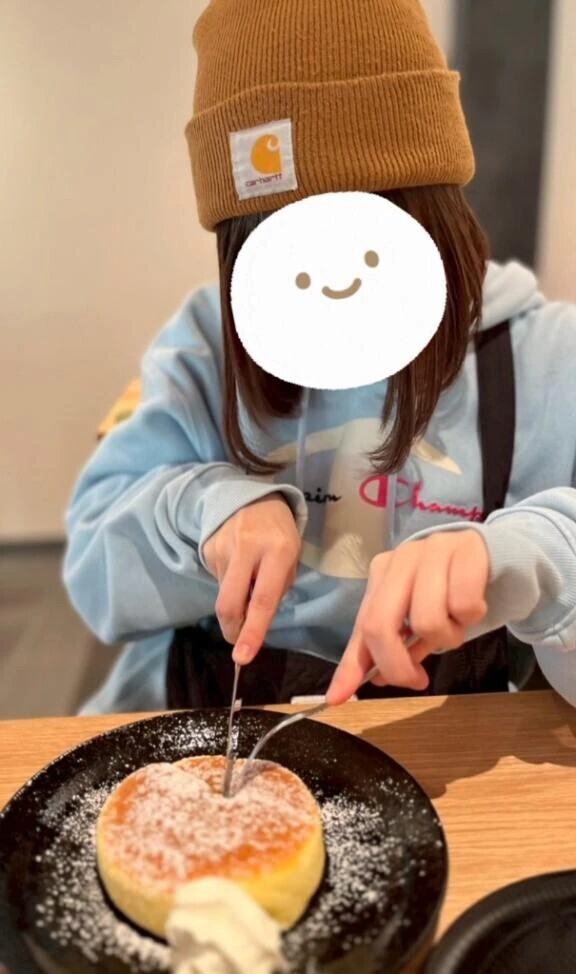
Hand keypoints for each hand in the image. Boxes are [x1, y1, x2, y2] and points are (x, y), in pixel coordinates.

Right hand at [203, 492, 300, 664]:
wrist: (251, 494)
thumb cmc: (279, 532)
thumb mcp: (291, 556)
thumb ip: (277, 588)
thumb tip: (257, 621)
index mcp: (279, 551)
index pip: (263, 600)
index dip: (253, 632)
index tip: (243, 657)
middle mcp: (248, 549)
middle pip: (229, 603)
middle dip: (232, 630)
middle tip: (238, 641)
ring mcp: (223, 548)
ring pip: (225, 593)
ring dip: (236, 598)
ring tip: (249, 575)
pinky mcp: (207, 548)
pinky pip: (217, 578)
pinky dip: (229, 581)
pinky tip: (238, 563)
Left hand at [326, 531, 489, 703]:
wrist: (500, 556)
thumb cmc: (454, 592)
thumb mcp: (420, 619)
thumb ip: (397, 646)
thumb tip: (375, 679)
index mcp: (383, 574)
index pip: (361, 625)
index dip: (350, 665)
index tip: (338, 697)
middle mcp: (402, 558)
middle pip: (380, 623)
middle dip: (396, 664)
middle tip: (418, 680)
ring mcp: (432, 549)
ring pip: (427, 620)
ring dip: (447, 638)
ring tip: (457, 624)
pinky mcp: (467, 550)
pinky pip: (463, 606)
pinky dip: (471, 617)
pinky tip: (476, 605)